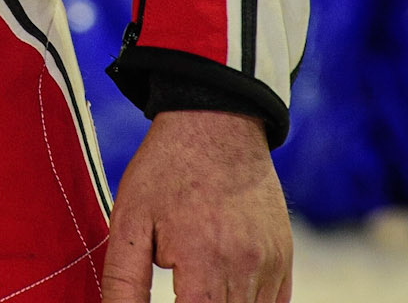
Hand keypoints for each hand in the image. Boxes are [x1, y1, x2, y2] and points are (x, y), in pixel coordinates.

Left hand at [101, 111, 290, 302]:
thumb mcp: (130, 219)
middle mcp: (245, 269)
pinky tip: (223, 287)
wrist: (216, 123)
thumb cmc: (167, 168)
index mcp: (203, 262)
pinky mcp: (283, 259)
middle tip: (181, 288)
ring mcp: (270, 265)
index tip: (171, 296)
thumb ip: (124, 281)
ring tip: (196, 283)